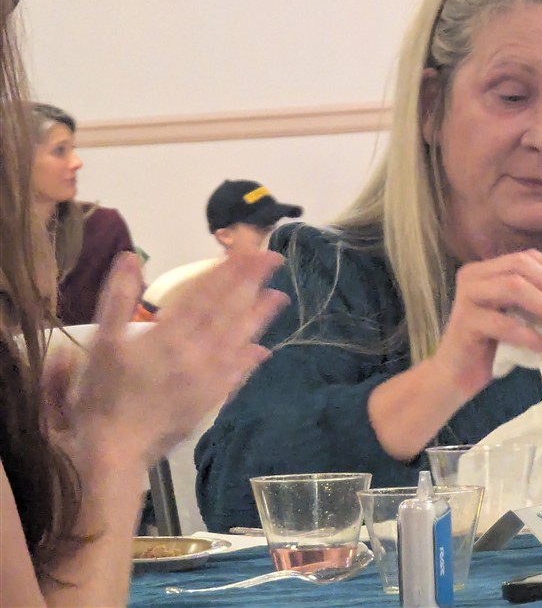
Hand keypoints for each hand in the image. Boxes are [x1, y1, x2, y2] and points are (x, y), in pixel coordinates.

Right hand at [51, 252, 286, 467]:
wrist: (114, 450)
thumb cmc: (102, 394)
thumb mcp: (102, 342)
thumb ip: (117, 298)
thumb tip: (130, 257)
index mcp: (170, 335)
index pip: (205, 293)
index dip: (227, 269)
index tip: (247, 249)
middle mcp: (197, 353)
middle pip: (228, 311)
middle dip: (251, 283)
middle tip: (273, 259)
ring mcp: (209, 378)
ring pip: (239, 339)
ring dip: (260, 317)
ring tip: (280, 296)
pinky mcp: (211, 400)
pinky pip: (237, 376)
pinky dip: (251, 360)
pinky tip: (264, 350)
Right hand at [431, 250, 541, 397]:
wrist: (455, 375)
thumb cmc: (490, 344)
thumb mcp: (513, 313)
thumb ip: (532, 295)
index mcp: (485, 269)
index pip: (525, 256)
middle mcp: (473, 276)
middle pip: (520, 266)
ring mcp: (466, 298)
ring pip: (513, 286)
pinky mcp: (466, 323)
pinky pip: (505, 323)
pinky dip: (531, 336)